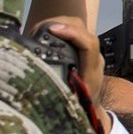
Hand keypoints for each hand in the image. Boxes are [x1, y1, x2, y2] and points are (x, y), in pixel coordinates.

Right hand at [36, 17, 109, 133]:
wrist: (90, 110)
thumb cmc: (78, 107)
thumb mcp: (67, 101)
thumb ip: (57, 90)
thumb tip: (40, 81)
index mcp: (91, 70)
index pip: (88, 43)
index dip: (72, 33)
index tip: (53, 30)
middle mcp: (92, 58)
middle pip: (82, 29)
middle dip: (61, 24)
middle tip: (40, 30)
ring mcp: (89, 53)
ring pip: (78, 27)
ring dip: (59, 24)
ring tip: (40, 30)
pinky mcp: (82, 51)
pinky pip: (73, 33)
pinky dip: (59, 30)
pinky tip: (46, 34)